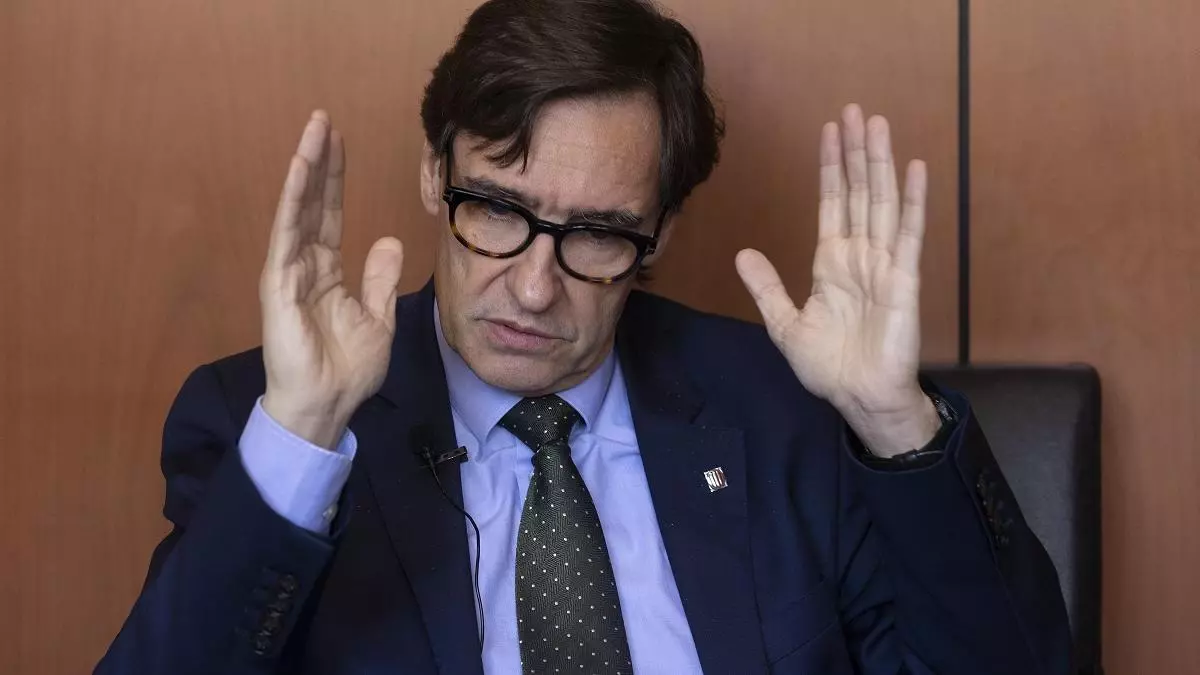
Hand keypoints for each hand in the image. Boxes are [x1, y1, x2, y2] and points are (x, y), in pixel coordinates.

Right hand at [260, 111, 404, 448]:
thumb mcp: (378, 318)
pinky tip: (300, 171)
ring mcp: (289, 272)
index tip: (339, 143)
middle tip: (323, 120)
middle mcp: (306, 266)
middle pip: (313, 204)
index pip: (331, 216)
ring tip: (313, 130)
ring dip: (305, 169)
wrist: (326, 407)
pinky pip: (287, 235)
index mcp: (328, 273)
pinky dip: (293, 201)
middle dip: (318, 162)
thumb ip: (379, 279)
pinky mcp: (280, 284)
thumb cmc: (347, 370)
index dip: (335, 180)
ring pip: (298, 210)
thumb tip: (389, 241)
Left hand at [736, 104, 937, 456]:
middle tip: (854, 110)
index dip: (831, 168)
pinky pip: (908, 234)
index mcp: (832, 263)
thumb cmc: (829, 366)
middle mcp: (859, 256)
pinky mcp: (903, 280)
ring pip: (882, 202)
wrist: (859, 399)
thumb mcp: (785, 325)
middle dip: (855, 152)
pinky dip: (914, 201)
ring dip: (880, 163)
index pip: (833, 204)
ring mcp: (883, 264)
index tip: (829, 132)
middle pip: (859, 192)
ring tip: (878, 124)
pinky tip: (915, 168)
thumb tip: (744, 254)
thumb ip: (767, 288)